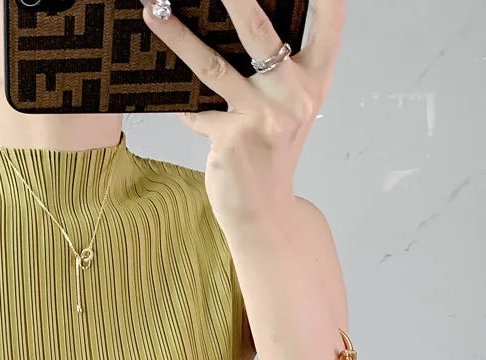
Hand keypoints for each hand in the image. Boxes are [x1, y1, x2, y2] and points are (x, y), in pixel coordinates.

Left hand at [139, 0, 344, 231]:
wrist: (265, 213)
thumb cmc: (274, 154)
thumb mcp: (291, 108)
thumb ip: (282, 68)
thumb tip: (239, 21)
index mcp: (315, 81)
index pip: (330, 20)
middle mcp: (294, 96)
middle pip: (261, 32)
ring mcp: (261, 117)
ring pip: (213, 66)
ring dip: (179, 37)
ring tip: (155, 12)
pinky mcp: (231, 139)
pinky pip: (194, 110)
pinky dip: (179, 102)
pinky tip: (158, 87)